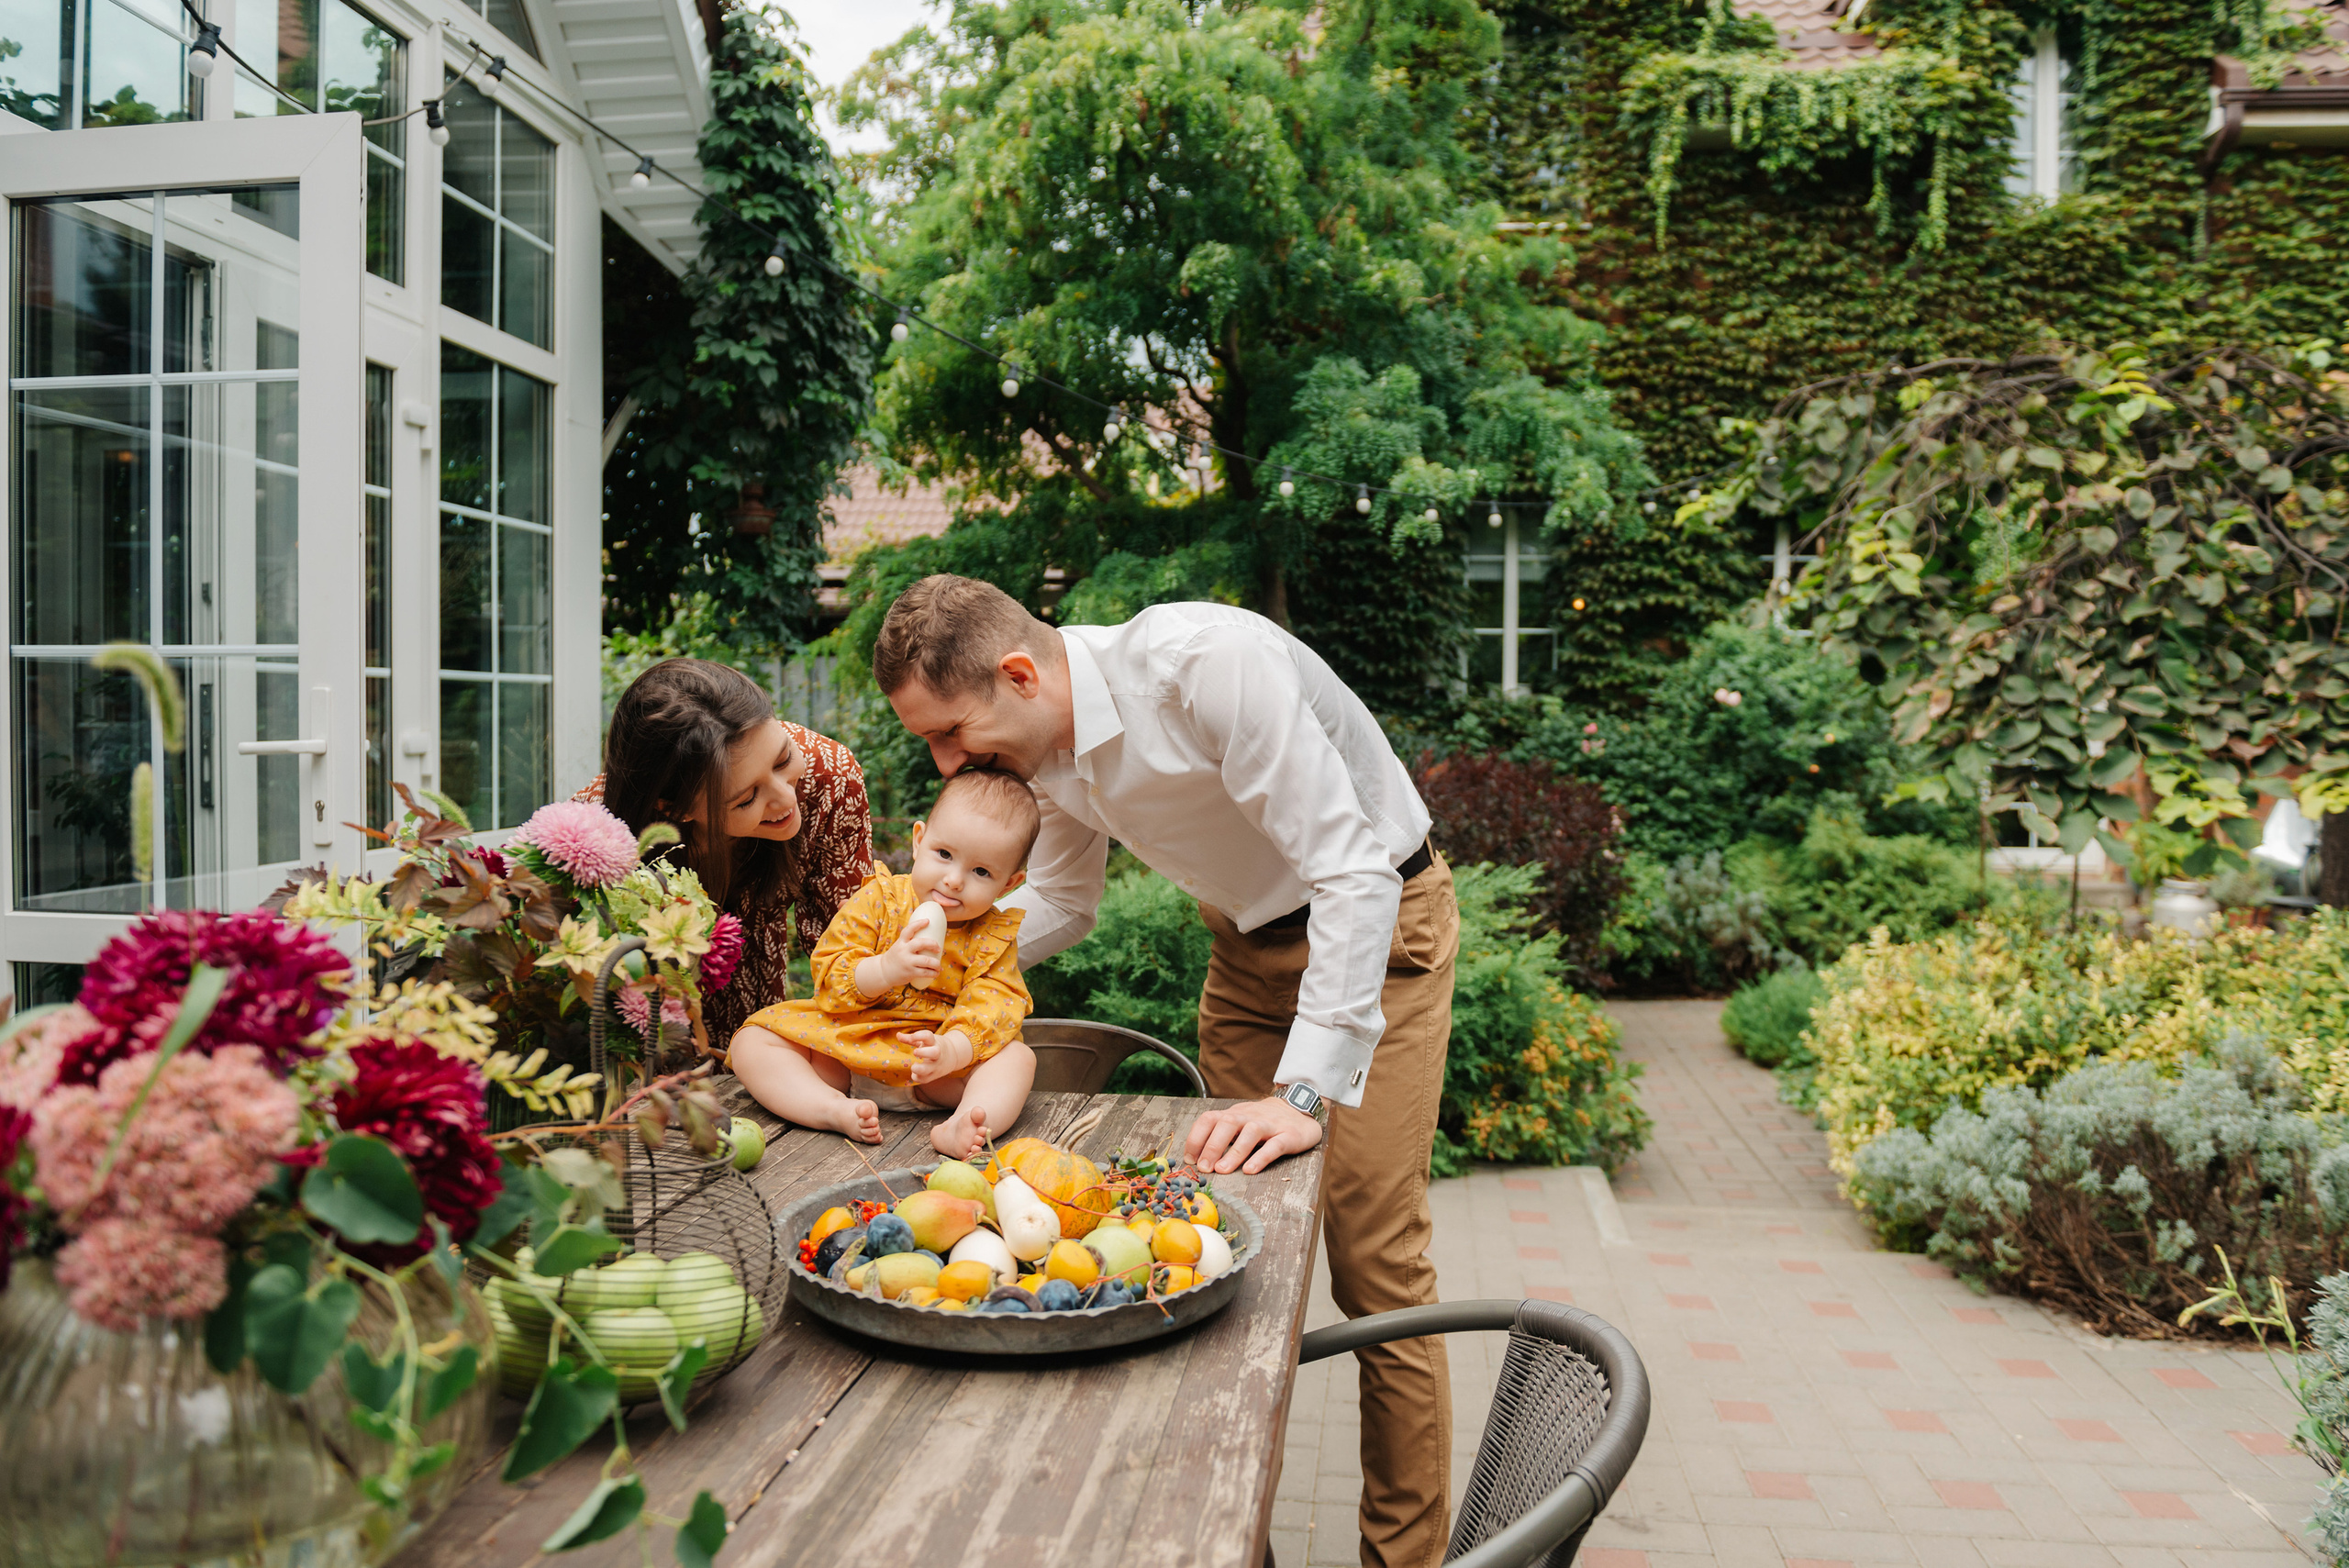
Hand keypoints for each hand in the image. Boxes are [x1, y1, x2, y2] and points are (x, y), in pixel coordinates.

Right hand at [883, 919, 942, 989]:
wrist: (883, 972)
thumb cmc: (896, 957)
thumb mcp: (899, 946)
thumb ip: (910, 942)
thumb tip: (928, 939)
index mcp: (901, 942)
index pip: (909, 930)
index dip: (918, 924)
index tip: (927, 921)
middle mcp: (904, 951)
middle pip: (920, 943)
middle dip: (933, 944)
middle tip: (938, 948)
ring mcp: (907, 962)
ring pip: (926, 960)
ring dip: (936, 963)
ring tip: (939, 965)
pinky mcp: (910, 972)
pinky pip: (925, 972)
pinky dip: (933, 973)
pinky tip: (936, 973)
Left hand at [905, 1028, 973, 1084]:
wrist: (952, 1057)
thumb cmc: (933, 1047)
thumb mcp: (925, 1041)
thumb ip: (911, 1038)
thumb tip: (898, 1035)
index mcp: (934, 1042)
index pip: (928, 1036)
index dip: (919, 1035)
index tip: (912, 1038)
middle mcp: (937, 1054)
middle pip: (934, 1052)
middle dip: (924, 1053)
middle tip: (915, 1052)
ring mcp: (935, 1066)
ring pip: (929, 1069)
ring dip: (919, 1069)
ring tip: (913, 1066)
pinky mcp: (933, 1075)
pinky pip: (924, 1079)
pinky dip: (917, 1077)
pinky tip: (915, 1074)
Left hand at [1184, 1095, 1321, 1175]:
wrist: (1299, 1109)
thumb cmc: (1263, 1121)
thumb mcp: (1239, 1122)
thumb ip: (1221, 1135)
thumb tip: (1196, 1158)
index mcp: (1235, 1114)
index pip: (1210, 1119)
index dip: (1196, 1138)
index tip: (1190, 1159)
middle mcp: (1250, 1116)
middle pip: (1228, 1123)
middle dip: (1213, 1145)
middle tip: (1204, 1167)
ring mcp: (1270, 1125)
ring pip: (1251, 1132)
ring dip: (1234, 1152)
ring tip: (1223, 1170)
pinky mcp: (1288, 1136)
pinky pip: (1274, 1145)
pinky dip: (1261, 1158)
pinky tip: (1250, 1170)